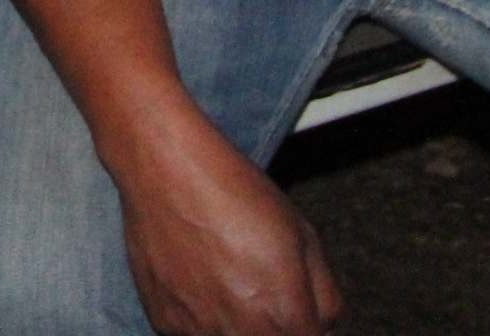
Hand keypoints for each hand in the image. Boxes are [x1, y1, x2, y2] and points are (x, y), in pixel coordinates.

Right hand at [105, 108, 340, 335]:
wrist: (170, 171)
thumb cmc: (235, 194)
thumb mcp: (303, 236)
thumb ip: (324, 295)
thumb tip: (323, 325)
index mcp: (285, 316)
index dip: (304, 322)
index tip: (294, 305)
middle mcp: (242, 333)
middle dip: (271, 323)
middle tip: (257, 285)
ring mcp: (199, 331)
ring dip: (234, 321)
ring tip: (224, 274)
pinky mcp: (164, 321)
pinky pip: (191, 332)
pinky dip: (198, 313)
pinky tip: (196, 274)